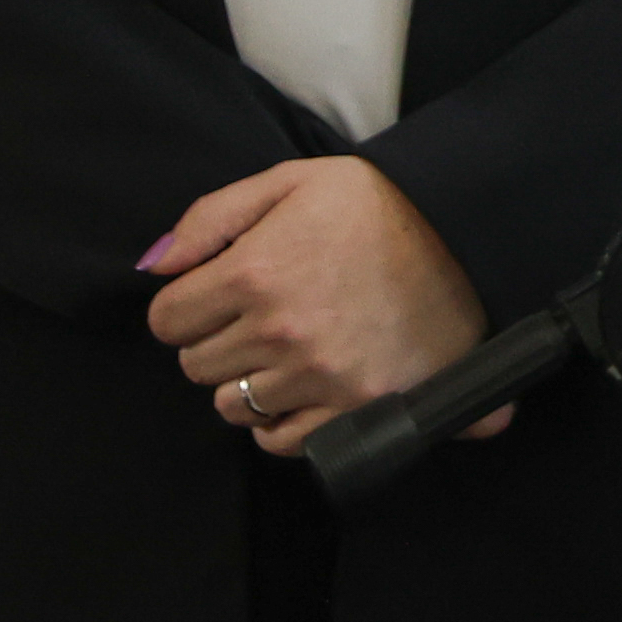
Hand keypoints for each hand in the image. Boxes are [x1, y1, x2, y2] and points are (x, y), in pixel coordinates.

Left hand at [144, 161, 492, 454]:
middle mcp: (279, 330)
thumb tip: (153, 265)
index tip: (214, 295)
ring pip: (231, 404)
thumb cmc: (378, 205)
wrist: (468, 233)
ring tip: (283, 350)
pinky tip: (299, 388)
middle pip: (195, 364)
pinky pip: (281, 440)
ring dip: (246, 381)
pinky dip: (279, 422)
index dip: (185, 305)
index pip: (166, 320)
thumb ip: (212, 217)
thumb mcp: (292, 181)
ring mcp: (318, 374)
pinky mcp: (355, 404)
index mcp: (255, 272)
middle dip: (215, 340)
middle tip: (255, 316)